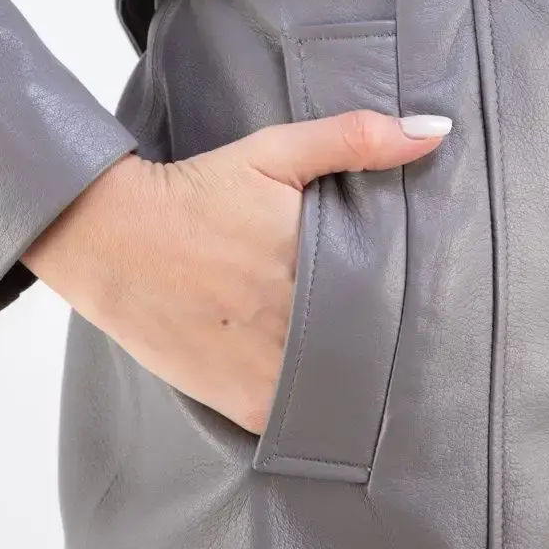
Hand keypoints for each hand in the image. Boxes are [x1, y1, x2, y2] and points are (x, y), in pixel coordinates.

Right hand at [21, 111, 450, 435]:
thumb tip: (435, 131)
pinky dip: (317, 403)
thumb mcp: (277, 150)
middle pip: (373, 342)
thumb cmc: (199, 191)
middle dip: (391, 333)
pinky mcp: (241, 402)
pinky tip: (329, 382)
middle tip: (412, 324)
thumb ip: (356, 139)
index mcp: (316, 263)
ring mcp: (269, 371)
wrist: (112, 237)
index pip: (397, 294)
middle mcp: (297, 324)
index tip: (435, 290)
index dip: (418, 295)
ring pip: (342, 386)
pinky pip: (300, 416)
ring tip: (373, 352)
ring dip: (358, 372)